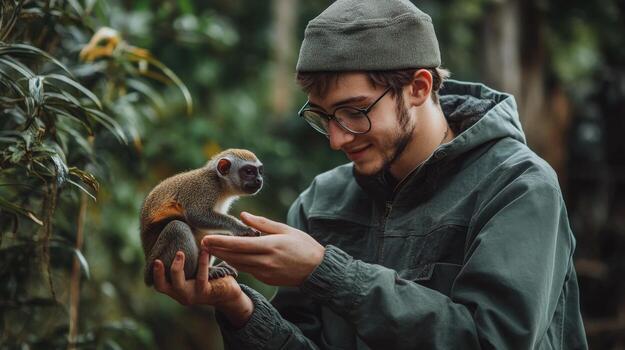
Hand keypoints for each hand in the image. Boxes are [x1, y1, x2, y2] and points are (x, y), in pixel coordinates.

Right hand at [152, 250, 253, 326]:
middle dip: (160, 273)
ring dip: (177, 267)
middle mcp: (182, 295)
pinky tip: (204, 251)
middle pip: (163, 287)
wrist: (229, 293)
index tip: (154, 260)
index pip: (160, 286)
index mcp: (177, 291)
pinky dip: (201, 262)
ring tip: (180, 253)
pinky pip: (201, 277)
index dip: (155, 274)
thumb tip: (177, 241)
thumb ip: (185, 264)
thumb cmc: (210, 279)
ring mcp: (193, 296)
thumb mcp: (194, 272)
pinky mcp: (206, 292)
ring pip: (179, 284)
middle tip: (159, 258)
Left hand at [201, 212, 324, 286]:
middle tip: (202, 243)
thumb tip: (243, 216)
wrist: (317, 269)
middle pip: (234, 256)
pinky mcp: (266, 279)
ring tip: (210, 249)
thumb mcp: (285, 229)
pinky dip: (236, 263)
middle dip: (216, 250)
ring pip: (238, 265)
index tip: (206, 238)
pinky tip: (227, 257)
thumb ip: (262, 224)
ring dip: (223, 257)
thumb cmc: (304, 245)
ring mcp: (265, 272)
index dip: (221, 242)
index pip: (239, 244)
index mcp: (270, 246)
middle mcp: (265, 261)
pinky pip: (247, 269)